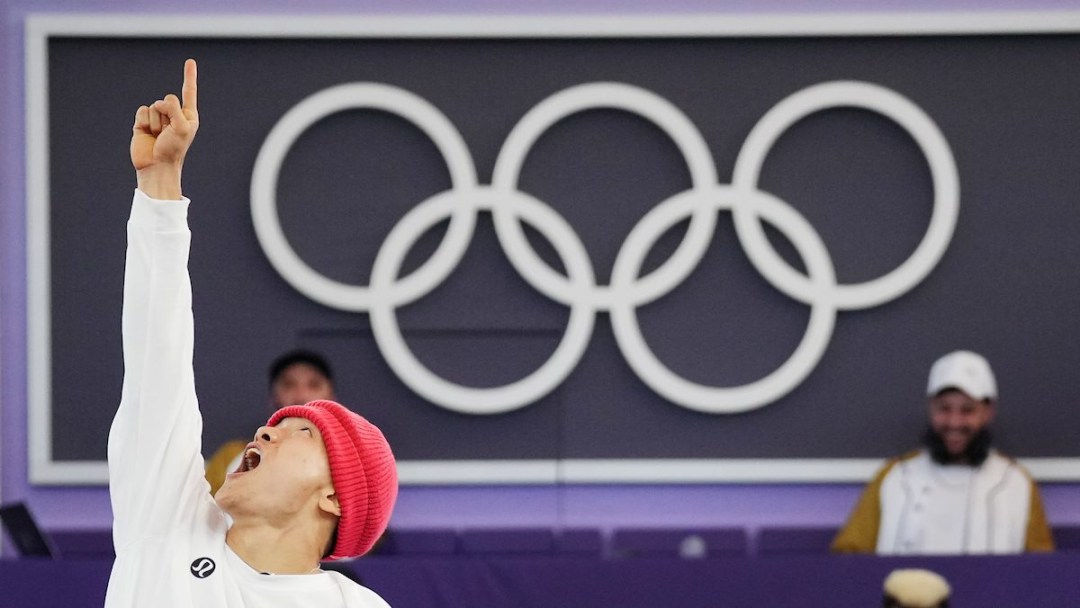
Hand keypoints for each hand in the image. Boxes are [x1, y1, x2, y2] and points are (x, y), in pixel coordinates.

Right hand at [131, 58, 198, 198]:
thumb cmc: (174, 150)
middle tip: (167, 133)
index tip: (190, 61)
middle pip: (168, 99)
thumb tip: (160, 102)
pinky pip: (142, 110)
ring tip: (158, 136)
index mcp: (188, 116)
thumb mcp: (181, 127)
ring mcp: (158, 118)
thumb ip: (174, 109)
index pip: (189, 92)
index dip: (189, 76)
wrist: (157, 166)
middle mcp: (173, 115)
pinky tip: (148, 134)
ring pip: (154, 106)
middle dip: (167, 114)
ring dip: (156, 122)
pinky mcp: (143, 122)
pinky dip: (145, 121)